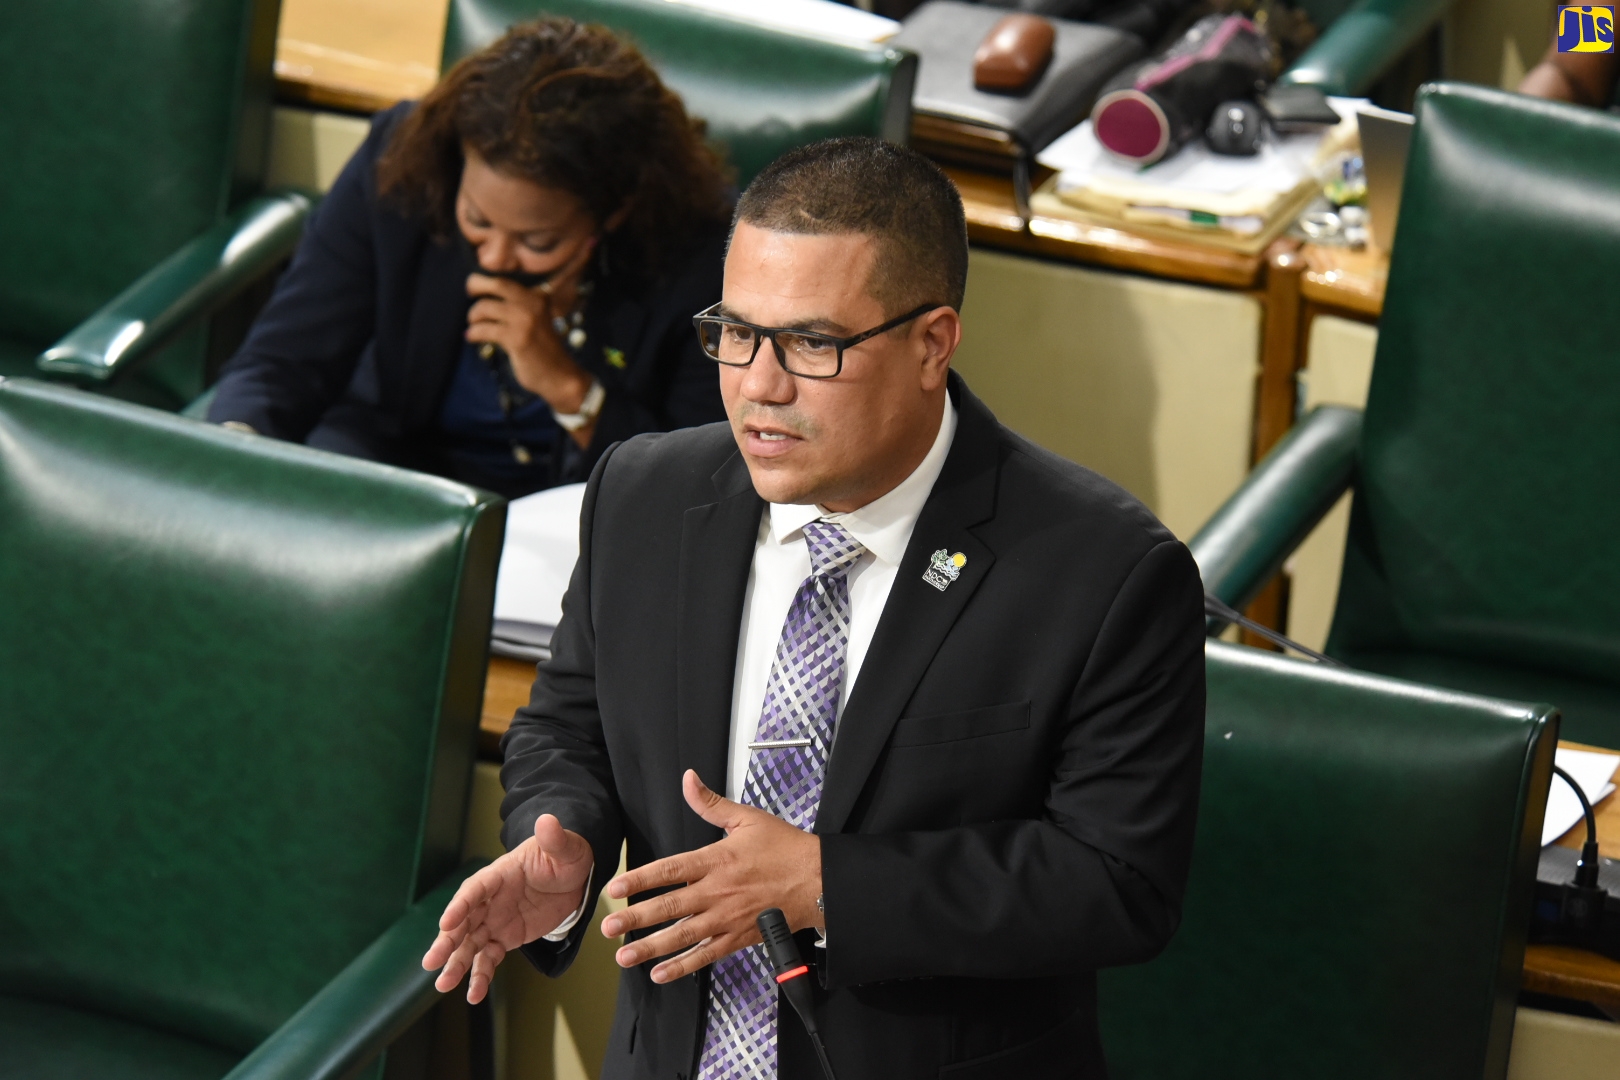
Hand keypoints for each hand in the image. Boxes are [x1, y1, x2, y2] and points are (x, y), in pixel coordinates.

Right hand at [421, 813, 593, 1003]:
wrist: (572, 877)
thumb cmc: (564, 856)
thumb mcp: (565, 847)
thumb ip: (554, 838)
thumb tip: (547, 821)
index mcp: (499, 874)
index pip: (475, 889)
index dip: (461, 905)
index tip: (446, 922)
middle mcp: (490, 899)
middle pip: (462, 921)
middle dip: (447, 941)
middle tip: (431, 962)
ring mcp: (494, 920)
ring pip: (469, 944)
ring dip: (456, 964)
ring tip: (443, 985)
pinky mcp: (503, 938)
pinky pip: (487, 959)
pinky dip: (480, 976)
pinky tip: (473, 995)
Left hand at [465, 236, 596, 412]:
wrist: (559, 377)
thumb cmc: (544, 349)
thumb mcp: (539, 319)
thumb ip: (522, 304)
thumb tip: (492, 294)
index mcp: (539, 296)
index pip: (536, 272)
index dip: (569, 257)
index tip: (585, 242)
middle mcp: (532, 304)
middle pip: (495, 283)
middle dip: (475, 285)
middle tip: (471, 292)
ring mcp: (524, 320)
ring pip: (483, 308)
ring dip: (474, 318)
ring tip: (476, 325)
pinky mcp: (515, 338)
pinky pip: (483, 329)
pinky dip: (474, 334)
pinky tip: (474, 338)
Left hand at [600, 770, 821, 983]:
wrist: (819, 880)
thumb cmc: (785, 848)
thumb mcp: (748, 818)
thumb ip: (712, 803)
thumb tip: (688, 780)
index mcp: (716, 860)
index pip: (670, 870)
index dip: (640, 878)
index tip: (616, 887)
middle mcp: (717, 892)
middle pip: (670, 907)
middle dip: (636, 918)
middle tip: (609, 928)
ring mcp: (727, 918)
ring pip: (683, 936)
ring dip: (651, 947)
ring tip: (624, 956)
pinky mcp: (738, 937)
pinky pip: (706, 955)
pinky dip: (683, 966)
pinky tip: (661, 974)